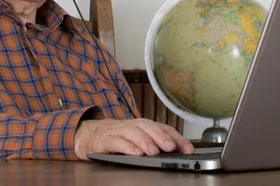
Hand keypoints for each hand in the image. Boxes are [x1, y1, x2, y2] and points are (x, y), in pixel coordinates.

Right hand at [74, 118, 194, 160]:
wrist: (91, 134)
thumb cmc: (120, 137)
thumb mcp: (139, 139)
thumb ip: (156, 144)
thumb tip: (178, 153)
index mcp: (144, 125)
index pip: (164, 128)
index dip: (178, 138)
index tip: (188, 150)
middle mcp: (133, 125)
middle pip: (149, 127)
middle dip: (161, 137)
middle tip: (170, 148)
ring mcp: (119, 131)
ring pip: (133, 133)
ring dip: (145, 141)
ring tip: (153, 152)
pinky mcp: (106, 140)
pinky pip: (117, 142)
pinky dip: (126, 147)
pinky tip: (135, 153)